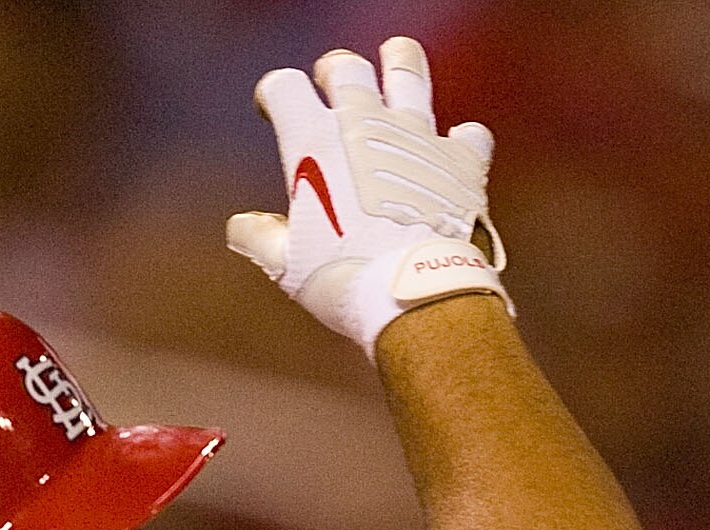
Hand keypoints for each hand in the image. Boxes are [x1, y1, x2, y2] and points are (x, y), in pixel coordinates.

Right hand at [227, 38, 505, 353]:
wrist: (412, 294)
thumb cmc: (341, 279)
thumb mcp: (286, 264)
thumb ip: (260, 237)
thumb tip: (243, 226)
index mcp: (314, 143)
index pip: (284, 87)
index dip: (274, 93)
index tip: (273, 106)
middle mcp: (364, 125)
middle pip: (345, 69)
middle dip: (334, 70)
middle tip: (331, 79)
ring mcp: (416, 136)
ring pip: (408, 74)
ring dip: (399, 62)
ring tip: (395, 55)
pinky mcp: (459, 160)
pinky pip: (467, 136)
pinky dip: (460, 140)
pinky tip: (457, 144)